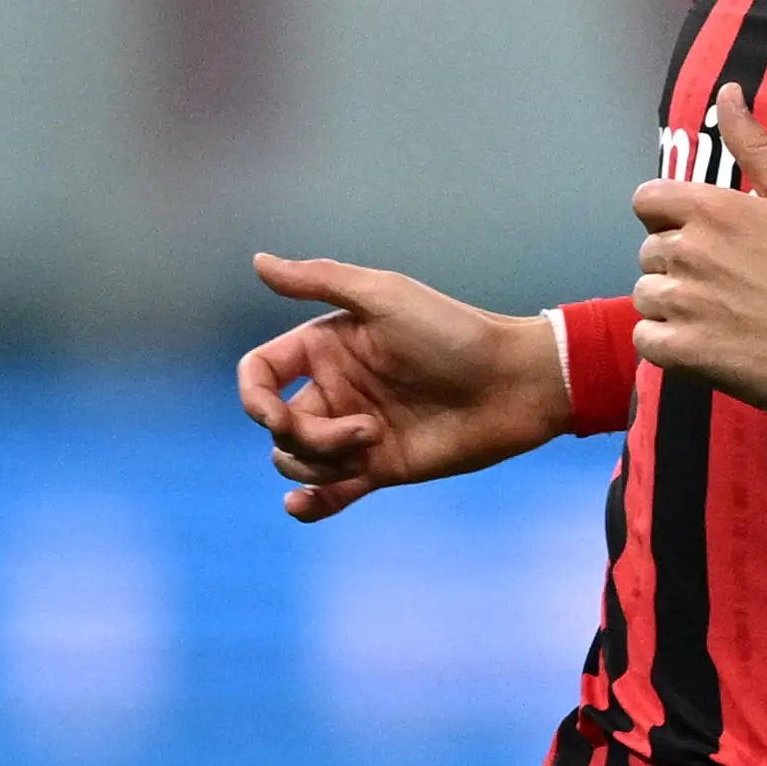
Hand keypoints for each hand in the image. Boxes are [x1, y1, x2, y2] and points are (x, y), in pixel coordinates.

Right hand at [236, 254, 573, 520]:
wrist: (513, 384)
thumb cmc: (453, 333)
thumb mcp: (385, 296)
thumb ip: (320, 279)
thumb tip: (258, 261)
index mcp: (327, 347)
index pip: (260, 374)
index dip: (253, 398)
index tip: (274, 414)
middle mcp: (335, 389)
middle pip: (278, 426)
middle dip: (304, 437)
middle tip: (363, 430)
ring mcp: (355, 432)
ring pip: (297, 460)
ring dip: (320, 464)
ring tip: (373, 445)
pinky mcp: (378, 468)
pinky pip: (326, 493)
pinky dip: (308, 504)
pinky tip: (302, 505)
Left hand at [631, 85, 766, 415]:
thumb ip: (754, 145)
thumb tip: (728, 91)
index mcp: (710, 209)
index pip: (646, 201)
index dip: (668, 217)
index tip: (700, 235)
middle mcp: (687, 250)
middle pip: (648, 251)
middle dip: (676, 263)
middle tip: (724, 281)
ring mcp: (681, 303)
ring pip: (645, 296)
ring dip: (671, 305)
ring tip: (717, 314)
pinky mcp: (680, 351)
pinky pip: (647, 339)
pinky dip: (667, 343)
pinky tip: (704, 342)